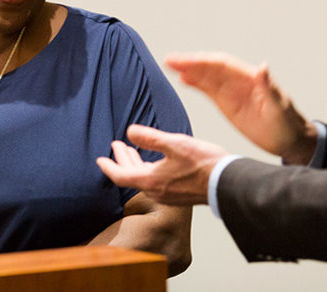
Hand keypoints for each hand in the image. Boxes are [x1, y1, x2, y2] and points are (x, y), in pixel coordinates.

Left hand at [96, 124, 226, 205]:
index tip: (99, 160)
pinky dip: (147, 170)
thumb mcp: (174, 144)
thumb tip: (130, 131)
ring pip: (143, 179)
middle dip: (122, 160)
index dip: (108, 167)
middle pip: (131, 177)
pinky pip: (155, 182)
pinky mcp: (178, 194)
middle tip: (116, 146)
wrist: (227, 183)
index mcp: (151, 181)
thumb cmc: (203, 163)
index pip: (120, 176)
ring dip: (135, 164)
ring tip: (131, 150)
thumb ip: (150, 137)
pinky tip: (153, 162)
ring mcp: (168, 195)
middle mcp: (156, 191)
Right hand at [166, 52, 315, 163]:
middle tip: (170, 60)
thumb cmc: (288, 125)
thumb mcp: (280, 108)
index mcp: (251, 79)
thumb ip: (270, 87)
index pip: (223, 65)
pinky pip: (208, 90)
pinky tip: (183, 79)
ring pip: (207, 76)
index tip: (186, 60)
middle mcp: (239, 82)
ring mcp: (232, 92)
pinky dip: (195, 83)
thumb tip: (263, 67)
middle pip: (211, 67)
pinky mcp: (227, 104)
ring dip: (189, 70)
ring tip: (170, 65)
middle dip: (191, 62)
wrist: (290, 141)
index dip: (203, 61)